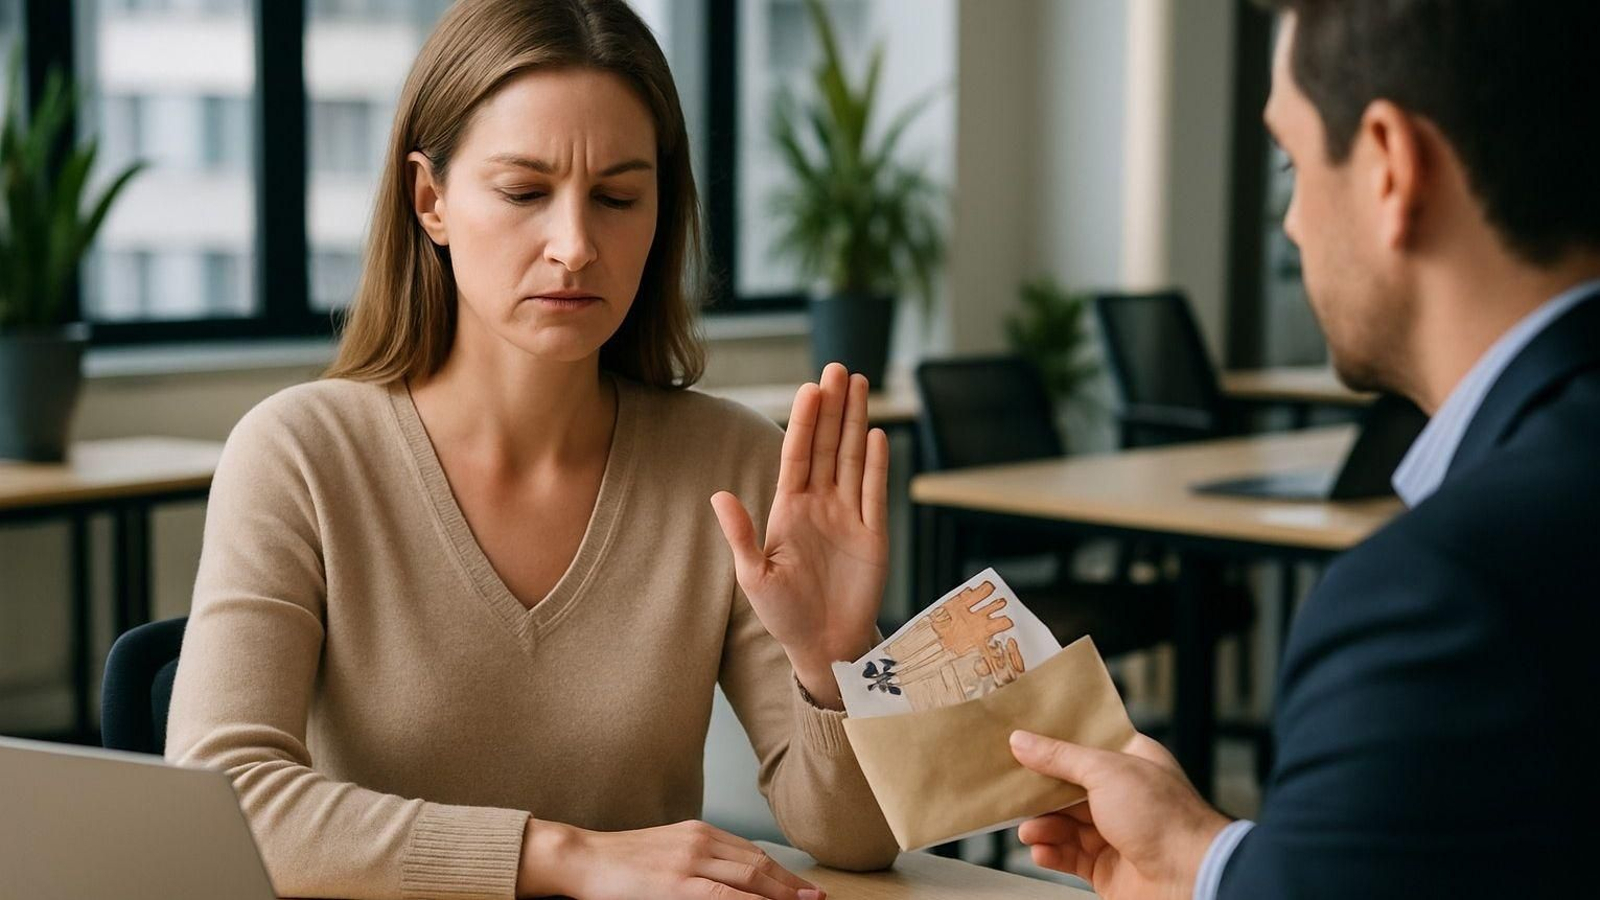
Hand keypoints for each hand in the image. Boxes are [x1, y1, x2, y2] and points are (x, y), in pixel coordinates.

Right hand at [518, 818, 824, 899]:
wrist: (584, 858)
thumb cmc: (622, 861)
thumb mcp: (668, 851)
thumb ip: (700, 860)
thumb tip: (731, 882)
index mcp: (700, 832)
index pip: (752, 852)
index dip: (782, 872)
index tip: (802, 887)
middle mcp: (701, 840)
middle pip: (758, 863)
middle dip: (790, 884)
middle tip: (815, 899)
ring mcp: (690, 860)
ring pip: (749, 877)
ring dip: (780, 894)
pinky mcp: (677, 883)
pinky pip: (725, 895)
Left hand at [711, 363, 889, 708]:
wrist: (824, 646)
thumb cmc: (783, 614)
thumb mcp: (753, 576)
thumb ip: (740, 534)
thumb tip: (718, 495)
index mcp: (788, 508)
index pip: (796, 454)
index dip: (804, 420)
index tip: (810, 388)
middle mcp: (820, 504)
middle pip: (827, 445)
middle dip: (833, 407)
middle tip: (838, 368)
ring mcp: (849, 516)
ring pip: (852, 458)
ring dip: (856, 422)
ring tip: (860, 384)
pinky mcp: (873, 534)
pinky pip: (875, 492)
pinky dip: (877, 463)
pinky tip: (876, 434)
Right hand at [1008, 730, 1229, 899]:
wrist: (1188, 877)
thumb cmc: (1162, 815)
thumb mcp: (1105, 771)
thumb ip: (1059, 757)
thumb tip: (1021, 741)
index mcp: (1132, 761)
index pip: (1086, 745)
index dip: (1054, 742)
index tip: (1021, 738)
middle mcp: (1123, 795)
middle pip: (1069, 787)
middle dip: (1040, 791)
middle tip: (1012, 789)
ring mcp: (1115, 833)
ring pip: (1065, 824)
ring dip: (1043, 826)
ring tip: (1027, 829)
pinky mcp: (1106, 867)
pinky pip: (1070, 857)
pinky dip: (1051, 853)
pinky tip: (1039, 849)